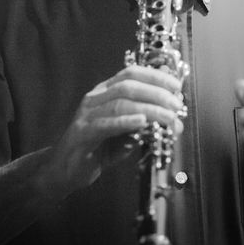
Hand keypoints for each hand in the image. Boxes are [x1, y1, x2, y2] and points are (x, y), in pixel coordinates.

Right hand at [45, 65, 183, 195]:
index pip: (130, 74)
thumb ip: (143, 121)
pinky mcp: (82, 133)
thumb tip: (171, 114)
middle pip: (128, 86)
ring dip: (149, 109)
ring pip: (120, 103)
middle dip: (156, 93)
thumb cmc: (98, 148)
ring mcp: (86, 114)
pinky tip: (142, 122)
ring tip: (169, 118)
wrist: (66, 170)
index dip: (154, 76)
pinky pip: (105, 124)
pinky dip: (125, 122)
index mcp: (105, 92)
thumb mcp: (125, 132)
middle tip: (177, 105)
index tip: (176, 85)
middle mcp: (95, 98)